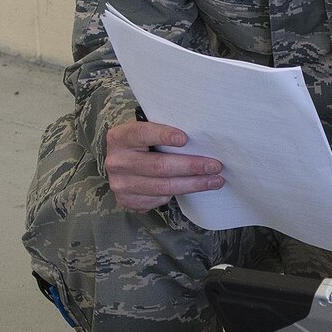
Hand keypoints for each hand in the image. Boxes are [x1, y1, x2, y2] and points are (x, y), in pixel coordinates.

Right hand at [105, 120, 223, 211]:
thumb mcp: (146, 130)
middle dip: (192, 166)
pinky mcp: (127, 201)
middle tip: (215, 166)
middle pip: (159, 166)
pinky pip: (159, 199)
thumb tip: (199, 137)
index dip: (163, 136)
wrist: (121, 164)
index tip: (185, 139)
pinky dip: (178, 194)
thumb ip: (163, 131)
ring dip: (193, 184)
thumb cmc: (142, 143)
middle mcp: (116, 161)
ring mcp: (120, 184)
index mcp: (119, 137)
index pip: (142, 134)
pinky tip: (192, 187)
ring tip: (215, 180)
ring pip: (164, 187)